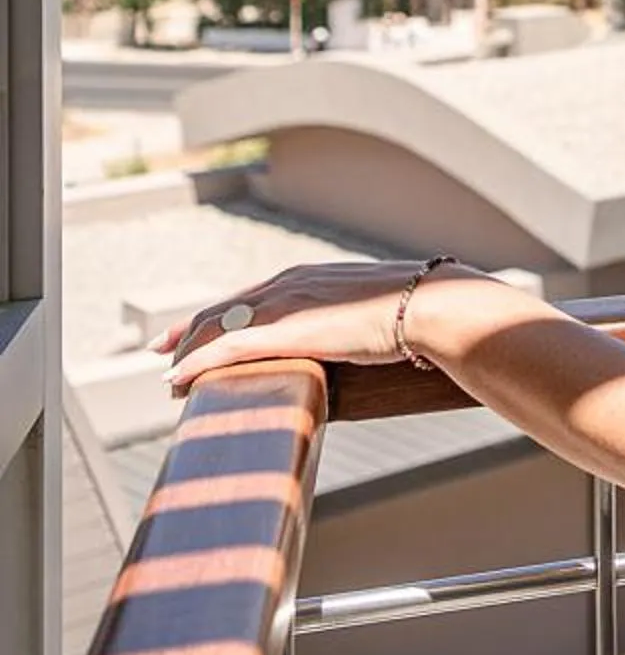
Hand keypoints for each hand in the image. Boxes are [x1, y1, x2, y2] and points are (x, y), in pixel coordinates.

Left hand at [156, 260, 482, 394]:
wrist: (431, 306)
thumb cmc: (417, 310)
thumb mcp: (374, 308)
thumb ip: (352, 319)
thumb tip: (361, 338)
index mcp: (308, 275)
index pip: (248, 293)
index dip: (217, 311)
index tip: (194, 326)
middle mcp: (289, 283)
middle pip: (223, 307)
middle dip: (188, 329)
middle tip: (162, 348)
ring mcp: (285, 304)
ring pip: (217, 326)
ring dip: (188, 352)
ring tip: (171, 377)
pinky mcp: (285, 331)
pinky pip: (225, 347)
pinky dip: (196, 362)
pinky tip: (178, 379)